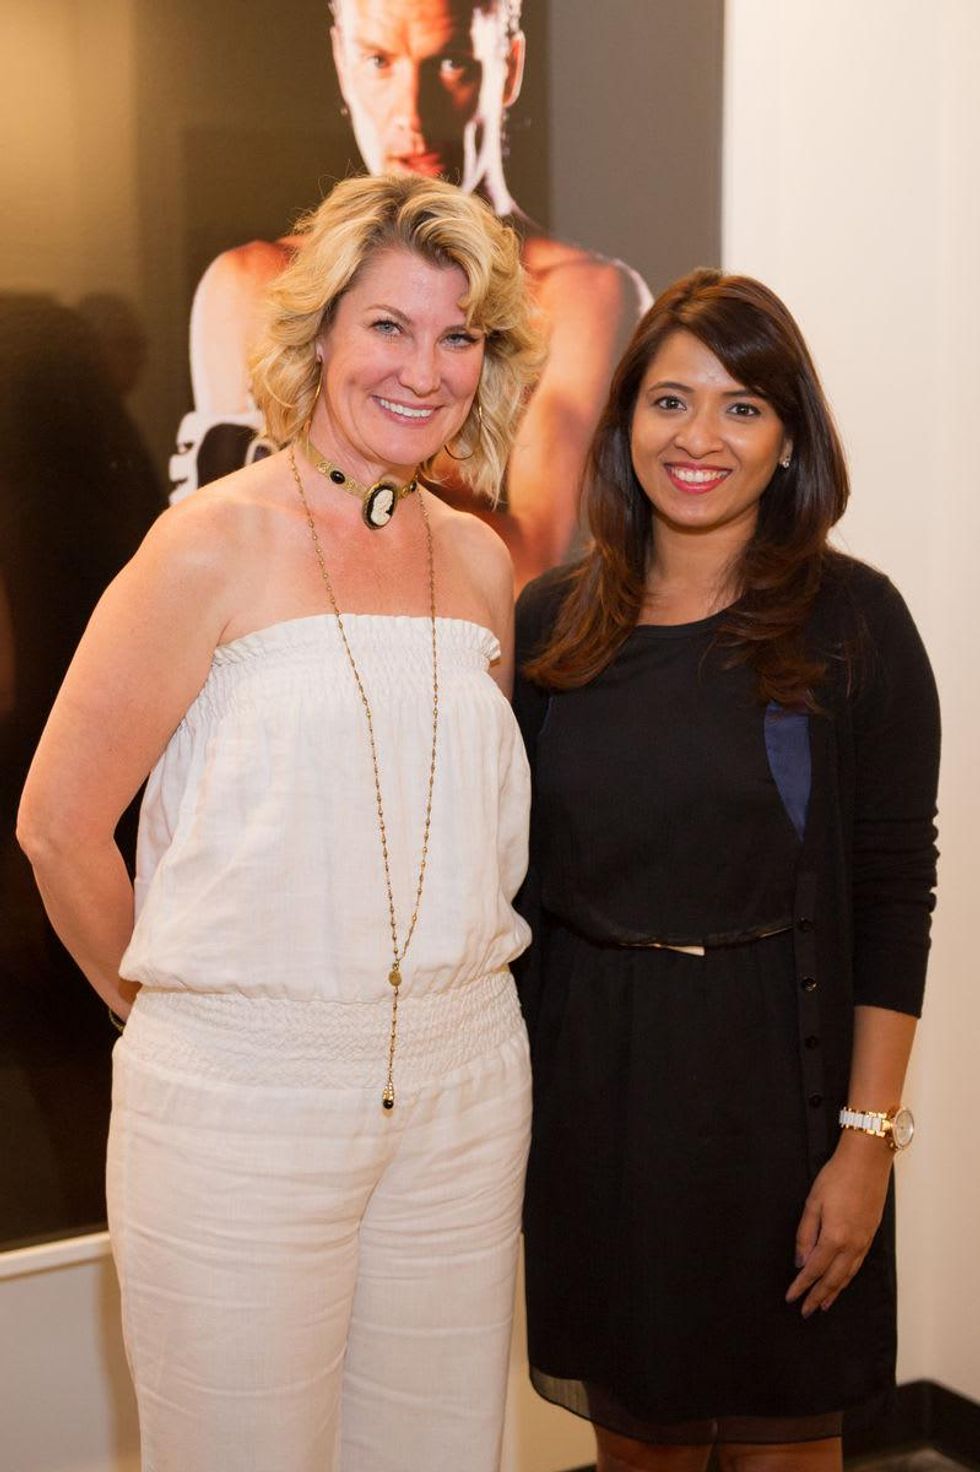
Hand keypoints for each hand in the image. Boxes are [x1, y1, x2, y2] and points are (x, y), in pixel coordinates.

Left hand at [785, 1130, 892, 1316]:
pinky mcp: (871, 1235)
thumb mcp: (813, 1202)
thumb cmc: (837, 1177)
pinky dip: (848, 1278)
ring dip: (835, 1291)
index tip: (791, 1298)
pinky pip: (857, 1265)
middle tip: (806, 1311)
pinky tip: (843, 1281)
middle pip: (833, 1279)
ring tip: (824, 1304)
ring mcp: (864, 1242)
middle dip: (818, 1296)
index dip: (801, 1286)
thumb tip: (800, 1261)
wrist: (867, 1161)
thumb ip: (805, 1234)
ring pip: (848, 1275)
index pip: (814, 1270)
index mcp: (834, 1237)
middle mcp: (852, 1245)